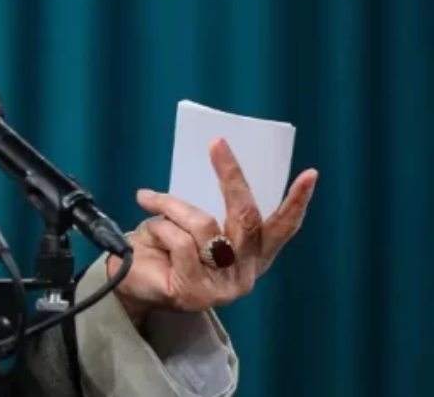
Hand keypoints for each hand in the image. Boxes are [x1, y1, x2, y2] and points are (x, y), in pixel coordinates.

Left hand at [106, 138, 317, 326]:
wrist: (125, 281)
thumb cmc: (160, 246)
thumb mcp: (190, 221)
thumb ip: (209, 207)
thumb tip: (215, 164)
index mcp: (251, 257)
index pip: (281, 229)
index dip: (296, 202)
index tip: (310, 174)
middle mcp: (245, 274)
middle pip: (246, 217)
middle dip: (231, 177)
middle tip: (217, 145)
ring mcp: (223, 287)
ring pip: (204, 224)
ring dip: (172, 207)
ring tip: (150, 203)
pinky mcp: (196, 291)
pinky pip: (180, 241)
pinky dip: (159, 228)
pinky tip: (149, 237)